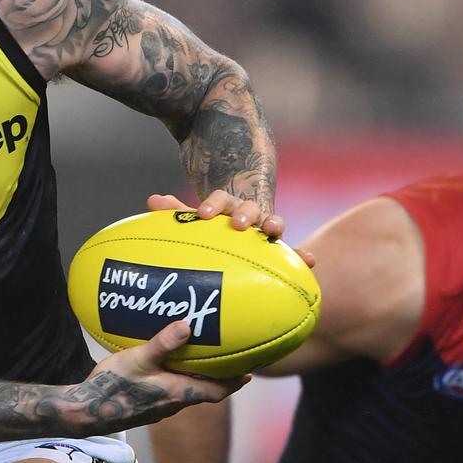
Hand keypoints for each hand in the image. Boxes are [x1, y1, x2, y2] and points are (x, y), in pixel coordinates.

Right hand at [74, 321, 248, 429]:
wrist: (86, 411)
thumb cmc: (112, 386)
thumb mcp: (138, 359)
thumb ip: (162, 343)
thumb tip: (188, 326)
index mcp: (178, 393)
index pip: (217, 392)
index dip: (234, 383)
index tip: (249, 372)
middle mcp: (173, 404)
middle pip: (204, 392)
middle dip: (218, 378)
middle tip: (227, 361)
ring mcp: (159, 407)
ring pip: (187, 393)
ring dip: (197, 379)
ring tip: (200, 360)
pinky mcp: (146, 407)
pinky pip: (170, 393)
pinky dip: (178, 380)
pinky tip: (167, 368)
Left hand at [147, 191, 315, 267]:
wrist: (240, 237)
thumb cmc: (213, 234)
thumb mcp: (196, 225)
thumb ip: (176, 214)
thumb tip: (152, 200)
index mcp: (226, 207)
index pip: (221, 200)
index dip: (213, 205)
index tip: (203, 215)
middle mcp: (249, 215)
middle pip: (250, 208)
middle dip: (245, 213)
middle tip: (237, 224)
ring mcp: (266, 231)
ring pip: (274, 223)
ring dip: (274, 224)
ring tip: (273, 231)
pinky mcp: (281, 251)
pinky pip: (293, 252)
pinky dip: (301, 255)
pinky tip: (310, 262)